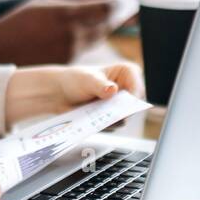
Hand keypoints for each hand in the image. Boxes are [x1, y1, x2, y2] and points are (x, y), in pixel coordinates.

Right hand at [0, 0, 113, 64]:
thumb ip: (74, 0)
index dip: (117, 4)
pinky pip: (87, 48)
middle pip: (106, 23)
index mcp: (66, 12)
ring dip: (106, 26)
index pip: (105, 7)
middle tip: (130, 6)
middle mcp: (71, 33)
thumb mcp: (45, 3)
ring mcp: (71, 50)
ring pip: (98, 36)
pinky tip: (94, 31)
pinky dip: (92, 39)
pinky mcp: (68, 62)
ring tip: (117, 16)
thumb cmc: (21, 23)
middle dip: (117, 15)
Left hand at [3, 63, 143, 125]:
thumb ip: (100, 85)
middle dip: (120, 112)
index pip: (138, 88)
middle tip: (105, 113)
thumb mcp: (87, 80)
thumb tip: (112, 90)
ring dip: (109, 119)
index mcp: (127, 73)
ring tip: (93, 112)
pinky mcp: (112, 118)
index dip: (132, 99)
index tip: (121, 105)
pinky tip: (90, 118)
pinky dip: (102, 125)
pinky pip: (112, 126)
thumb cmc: (75, 79)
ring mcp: (120, 105)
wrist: (60, 93)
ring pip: (124, 119)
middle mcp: (127, 89)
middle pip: (134, 106)